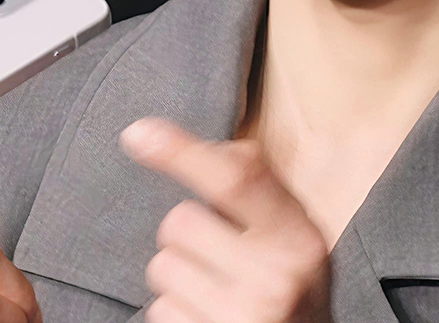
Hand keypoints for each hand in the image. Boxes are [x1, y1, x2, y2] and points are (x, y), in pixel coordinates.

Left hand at [120, 117, 330, 322]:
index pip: (235, 180)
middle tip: (220, 259)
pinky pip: (158, 309)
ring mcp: (242, 318)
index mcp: (300, 239)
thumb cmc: (290, 287)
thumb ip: (259, 188)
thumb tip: (205, 148)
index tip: (139, 133)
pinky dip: (175, 311)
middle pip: (180, 221)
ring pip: (162, 266)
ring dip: (178, 276)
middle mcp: (277, 279)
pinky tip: (208, 316)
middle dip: (187, 236)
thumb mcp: (294, 236)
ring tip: (216, 291)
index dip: (181, 151)